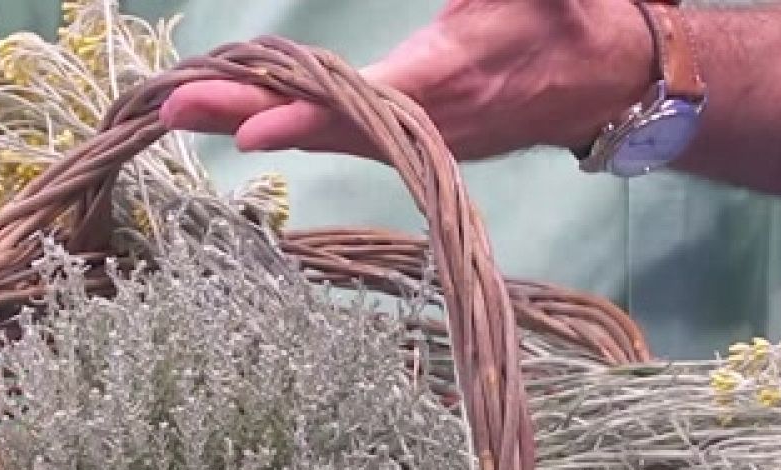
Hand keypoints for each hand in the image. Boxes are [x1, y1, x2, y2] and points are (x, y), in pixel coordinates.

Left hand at [159, 0, 655, 160]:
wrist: (609, 80)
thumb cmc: (572, 18)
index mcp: (454, 76)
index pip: (367, 99)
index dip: (306, 115)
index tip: (248, 127)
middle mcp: (429, 119)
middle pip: (323, 121)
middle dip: (244, 111)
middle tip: (171, 106)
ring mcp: (419, 136)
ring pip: (323, 132)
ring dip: (250, 118)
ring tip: (179, 108)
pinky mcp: (414, 139)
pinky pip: (341, 134)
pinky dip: (286, 123)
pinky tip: (234, 115)